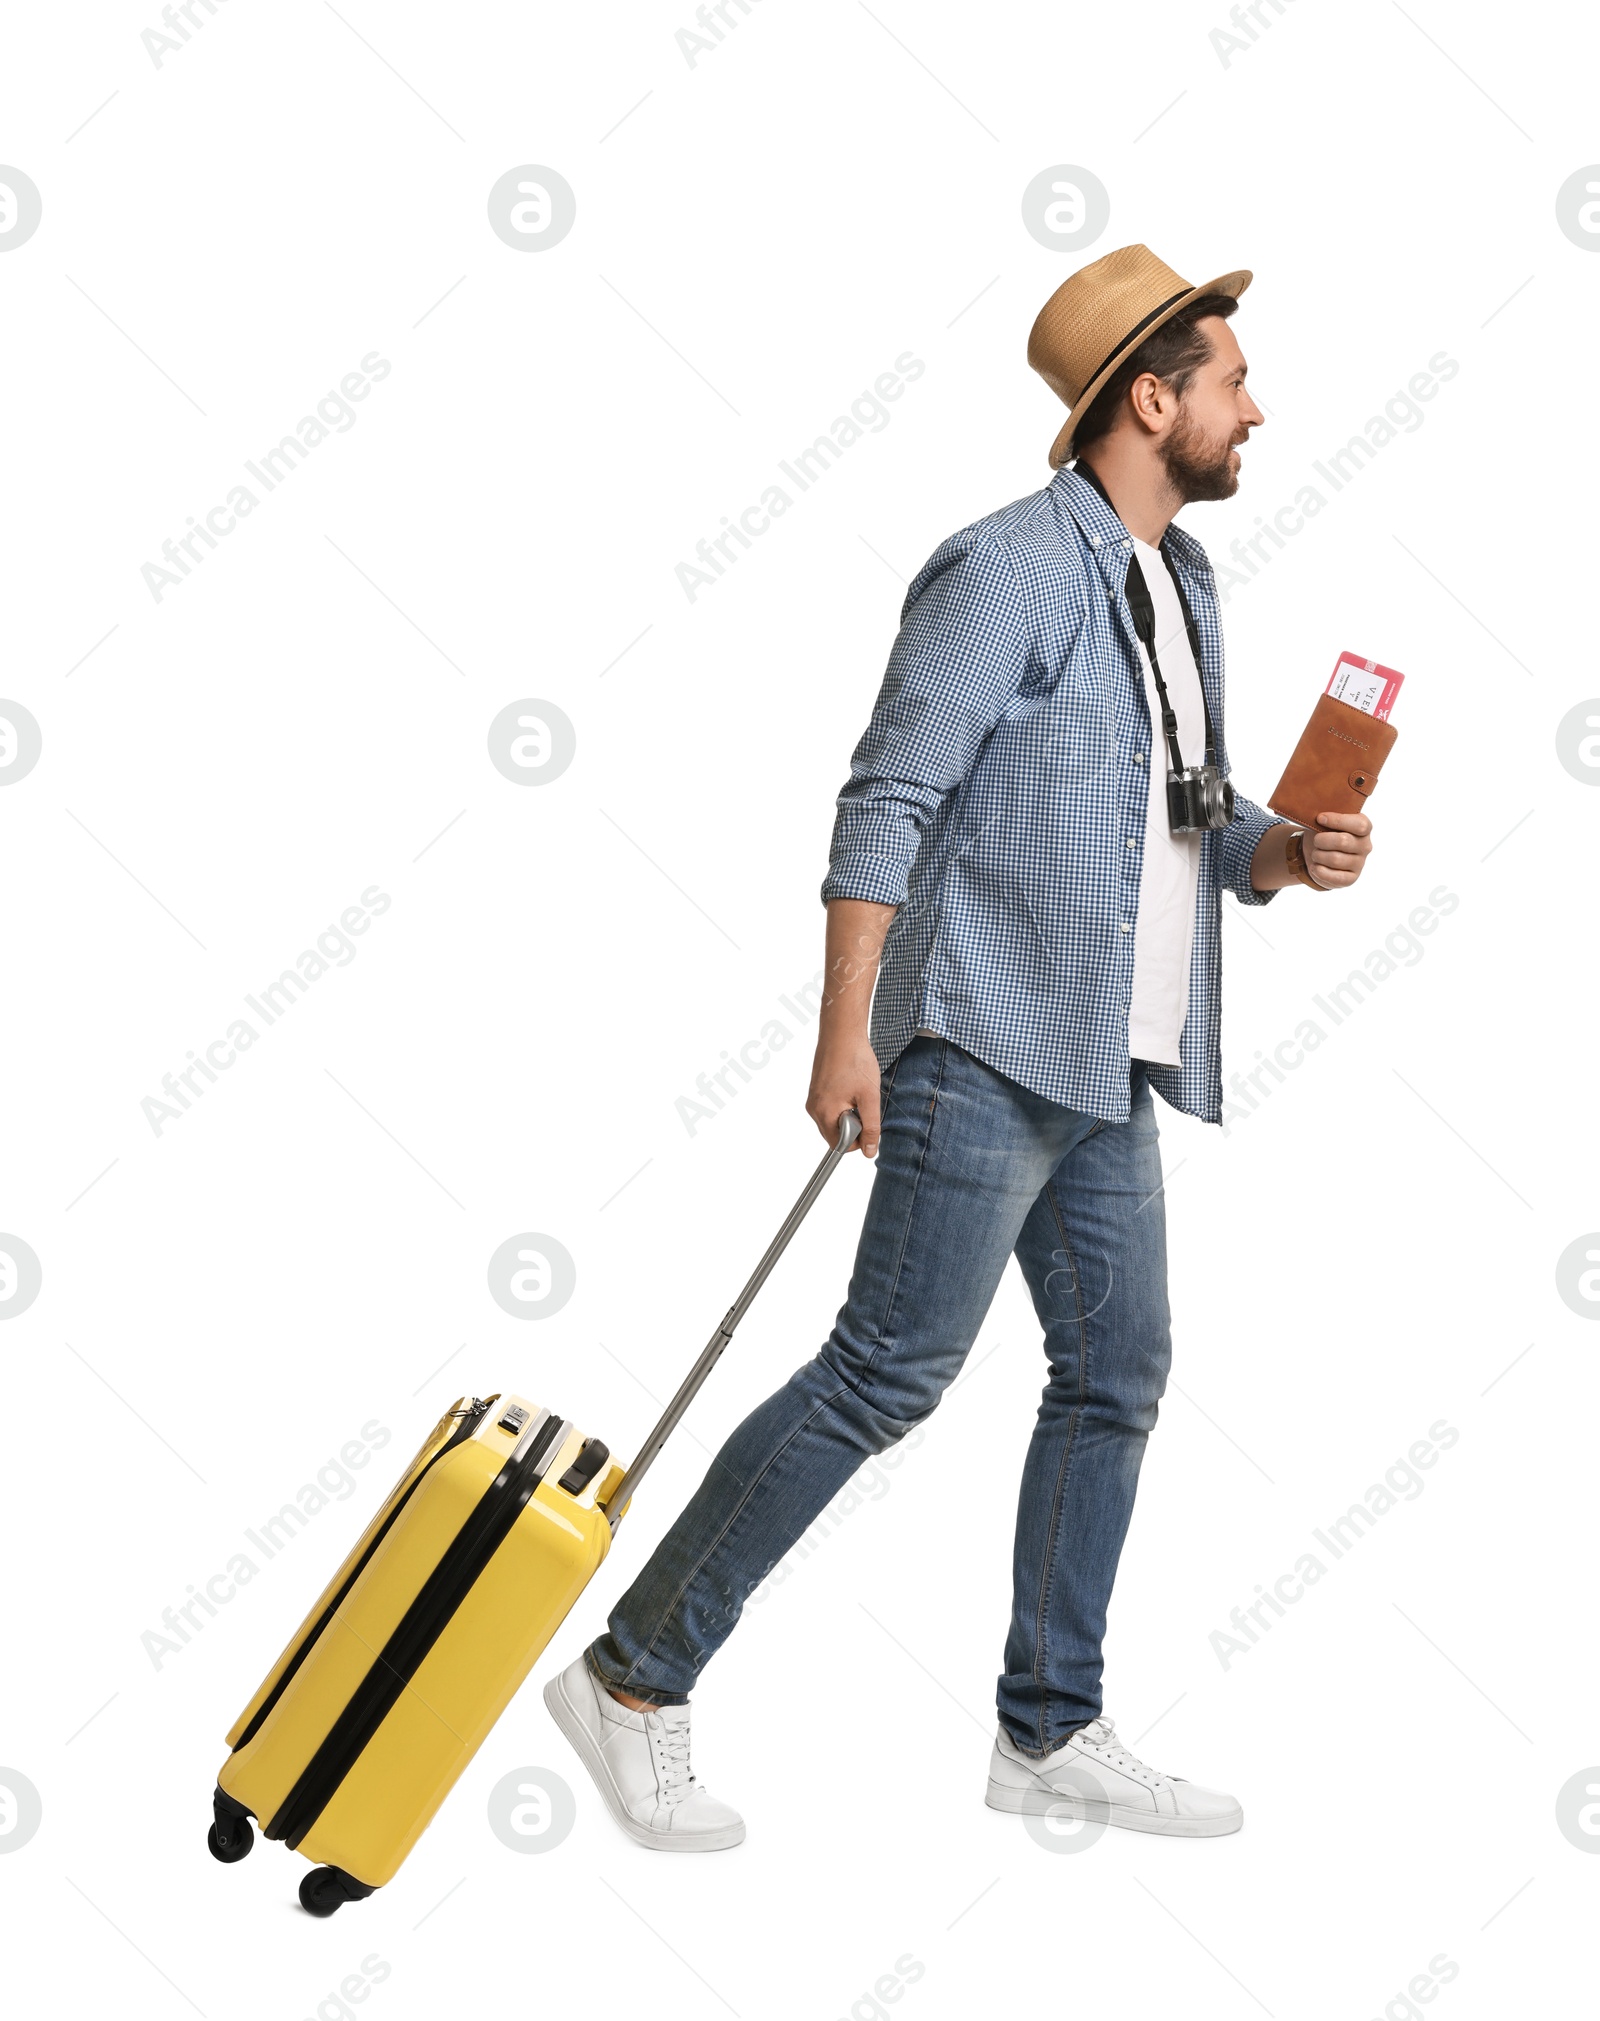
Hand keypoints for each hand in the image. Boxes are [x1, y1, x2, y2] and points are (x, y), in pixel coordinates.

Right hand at [807, 1038, 882, 1157]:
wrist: (842, 1033)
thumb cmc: (855, 1060)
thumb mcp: (870, 1097)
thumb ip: (871, 1127)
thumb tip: (870, 1152)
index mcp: (824, 1113)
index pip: (840, 1145)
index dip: (859, 1137)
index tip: (868, 1118)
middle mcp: (813, 1108)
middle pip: (835, 1134)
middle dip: (853, 1125)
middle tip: (864, 1102)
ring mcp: (813, 1099)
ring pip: (833, 1120)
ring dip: (849, 1113)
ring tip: (858, 1091)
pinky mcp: (815, 1090)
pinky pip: (829, 1108)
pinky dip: (843, 1103)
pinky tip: (851, 1086)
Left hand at [1304, 810, 1372, 887]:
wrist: (1319, 855)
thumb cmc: (1324, 833)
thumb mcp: (1327, 821)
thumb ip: (1328, 816)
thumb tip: (1319, 815)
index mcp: (1364, 828)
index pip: (1359, 825)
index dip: (1338, 821)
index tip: (1319, 818)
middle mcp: (1365, 846)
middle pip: (1343, 841)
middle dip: (1322, 840)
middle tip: (1315, 840)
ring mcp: (1359, 863)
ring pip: (1336, 859)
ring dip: (1318, 855)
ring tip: (1315, 853)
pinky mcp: (1351, 878)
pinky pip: (1335, 877)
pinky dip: (1319, 871)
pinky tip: (1315, 866)